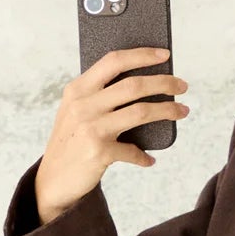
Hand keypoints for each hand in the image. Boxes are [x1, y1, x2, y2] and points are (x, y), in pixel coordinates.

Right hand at [33, 45, 189, 223]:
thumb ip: (98, 96)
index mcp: (78, 89)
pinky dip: (143, 156)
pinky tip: (149, 159)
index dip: (142, 55)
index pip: (113, 61)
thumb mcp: (75, 112)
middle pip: (133, 85)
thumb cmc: (70, 142)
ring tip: (182, 111)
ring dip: (167, 111)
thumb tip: (142, 84)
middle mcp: (83, 105)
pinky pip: (133, 150)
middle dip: (164, 83)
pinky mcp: (99, 152)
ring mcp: (91, 128)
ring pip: (141, 111)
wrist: (51, 181)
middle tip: (182, 85)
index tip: (165, 54)